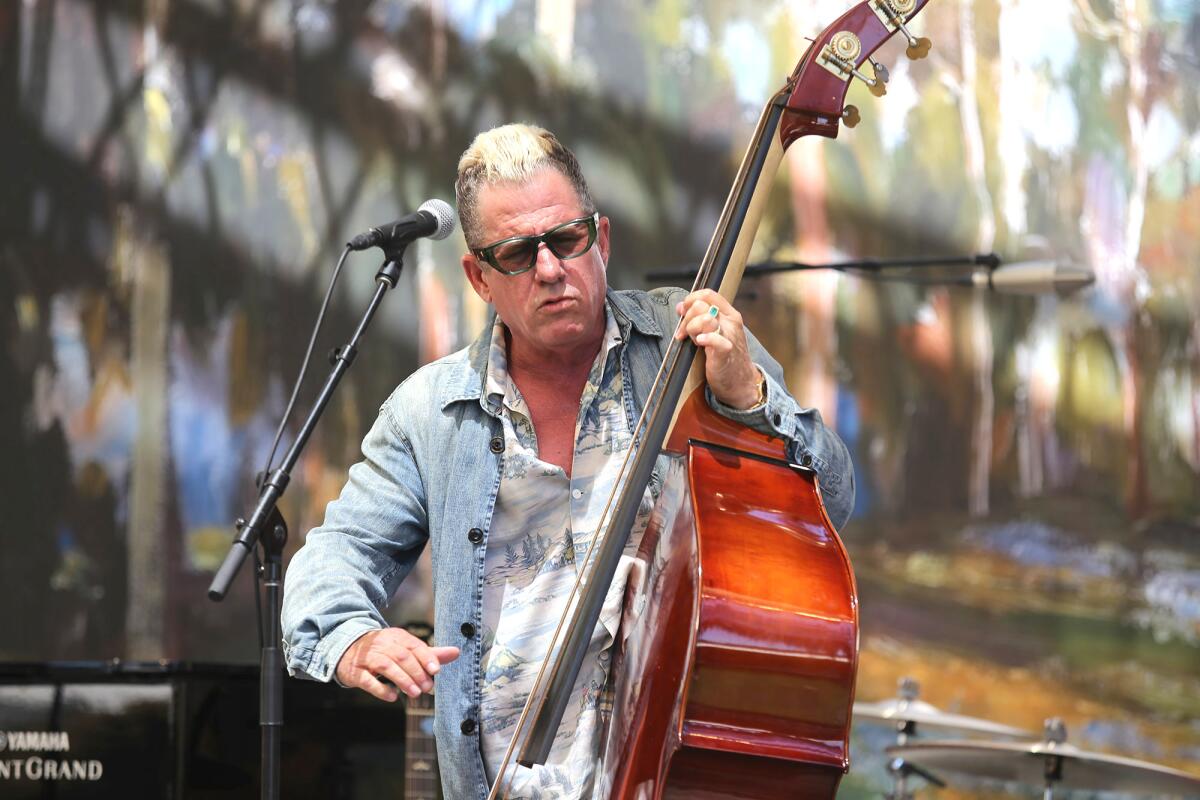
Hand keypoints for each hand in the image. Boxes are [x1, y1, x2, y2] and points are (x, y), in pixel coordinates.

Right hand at [335, 627, 460, 701]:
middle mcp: (381, 645)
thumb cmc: (384, 651)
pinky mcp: (354, 672)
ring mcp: (367, 658)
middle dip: (416, 672)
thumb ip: (430, 653)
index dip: (425, 657)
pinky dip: (380, 688)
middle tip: (428, 688)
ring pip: (385, 666)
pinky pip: (366, 680)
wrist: (348, 649)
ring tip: (415, 693)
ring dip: (402, 680)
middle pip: (401, 656)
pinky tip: (392, 696)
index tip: (436, 670)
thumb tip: (456, 652)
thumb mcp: (406, 648)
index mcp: (396, 637)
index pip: (413, 645)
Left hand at [674, 289, 762, 409]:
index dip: (691, 300)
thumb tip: (680, 306)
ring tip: (694, 341)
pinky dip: (704, 338)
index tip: (683, 312)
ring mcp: (730, 335)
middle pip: (701, 305)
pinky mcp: (726, 351)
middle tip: (685, 334)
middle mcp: (731, 322)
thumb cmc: (725, 357)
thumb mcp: (714, 332)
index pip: (708, 294)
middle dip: (687, 318)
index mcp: (729, 314)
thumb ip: (700, 318)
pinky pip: (714, 338)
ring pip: (705, 317)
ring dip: (692, 329)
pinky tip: (700, 343)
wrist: (741, 382)